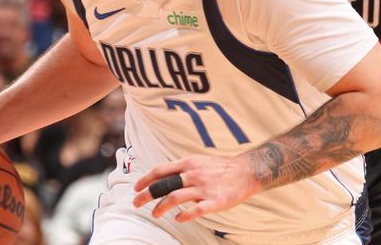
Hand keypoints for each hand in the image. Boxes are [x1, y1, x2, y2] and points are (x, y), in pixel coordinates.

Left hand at [132, 154, 259, 221]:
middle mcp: (193, 174)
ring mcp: (203, 188)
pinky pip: (195, 210)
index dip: (146, 179)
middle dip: (147, 194)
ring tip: (154, 214)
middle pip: (164, 185)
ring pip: (175, 198)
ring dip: (161, 207)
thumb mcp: (198, 162)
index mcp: (188, 163)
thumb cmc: (219, 168)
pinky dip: (184, 215)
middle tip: (136, 202)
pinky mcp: (213, 201)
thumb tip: (162, 176)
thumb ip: (181, 169)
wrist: (245, 172)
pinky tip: (178, 218)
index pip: (161, 170)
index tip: (136, 187)